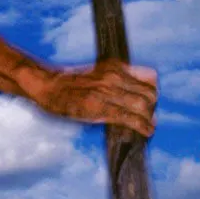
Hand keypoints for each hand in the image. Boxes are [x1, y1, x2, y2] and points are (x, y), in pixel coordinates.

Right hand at [18, 59, 157, 137]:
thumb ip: (117, 79)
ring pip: (144, 106)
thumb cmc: (70, 81)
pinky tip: (146, 132)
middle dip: (152, 107)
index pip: (150, 77)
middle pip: (150, 93)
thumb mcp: (98, 72)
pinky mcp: (101, 108)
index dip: (152, 91)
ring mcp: (108, 92)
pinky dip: (143, 127)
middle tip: (147, 115)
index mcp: (115, 66)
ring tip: (148, 125)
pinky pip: (130, 119)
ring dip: (149, 118)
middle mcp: (114, 76)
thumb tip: (135, 93)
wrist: (47, 85)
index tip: (149, 101)